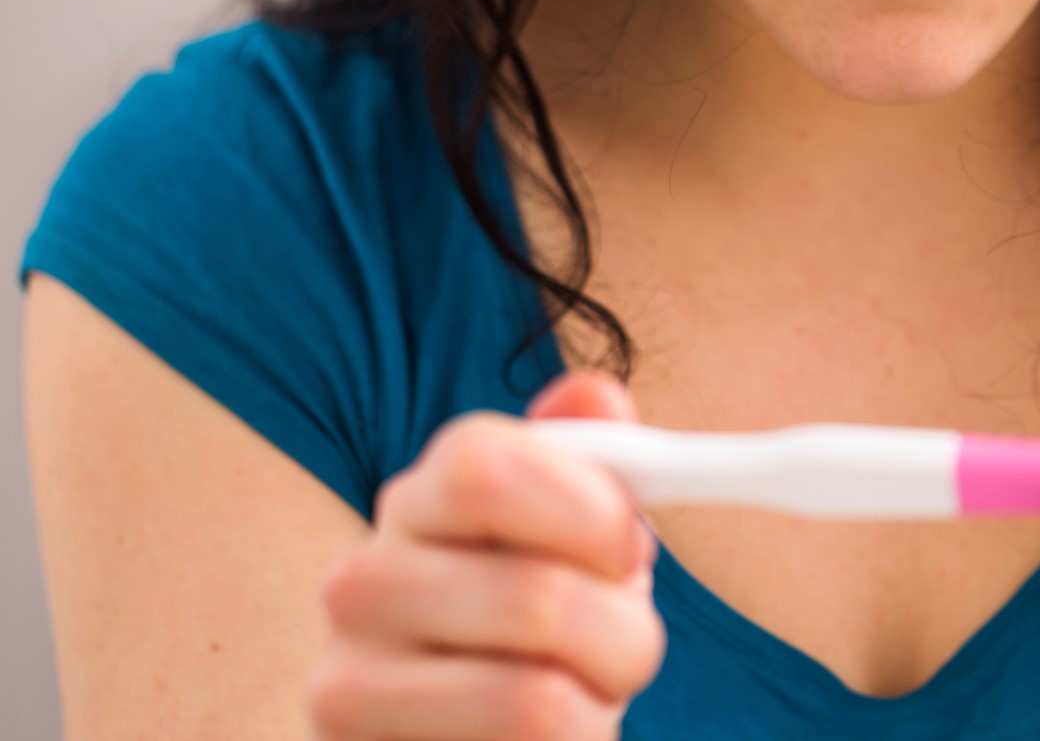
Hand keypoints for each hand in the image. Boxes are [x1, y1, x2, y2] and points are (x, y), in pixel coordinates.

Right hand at [306, 371, 666, 739]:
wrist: (471, 737)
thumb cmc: (538, 624)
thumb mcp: (578, 534)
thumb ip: (595, 457)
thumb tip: (596, 394)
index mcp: (421, 497)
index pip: (486, 469)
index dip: (588, 509)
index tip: (631, 550)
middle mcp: (362, 582)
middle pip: (535, 600)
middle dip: (626, 635)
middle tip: (629, 648)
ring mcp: (347, 687)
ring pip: (536, 703)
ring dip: (601, 709)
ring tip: (585, 703)